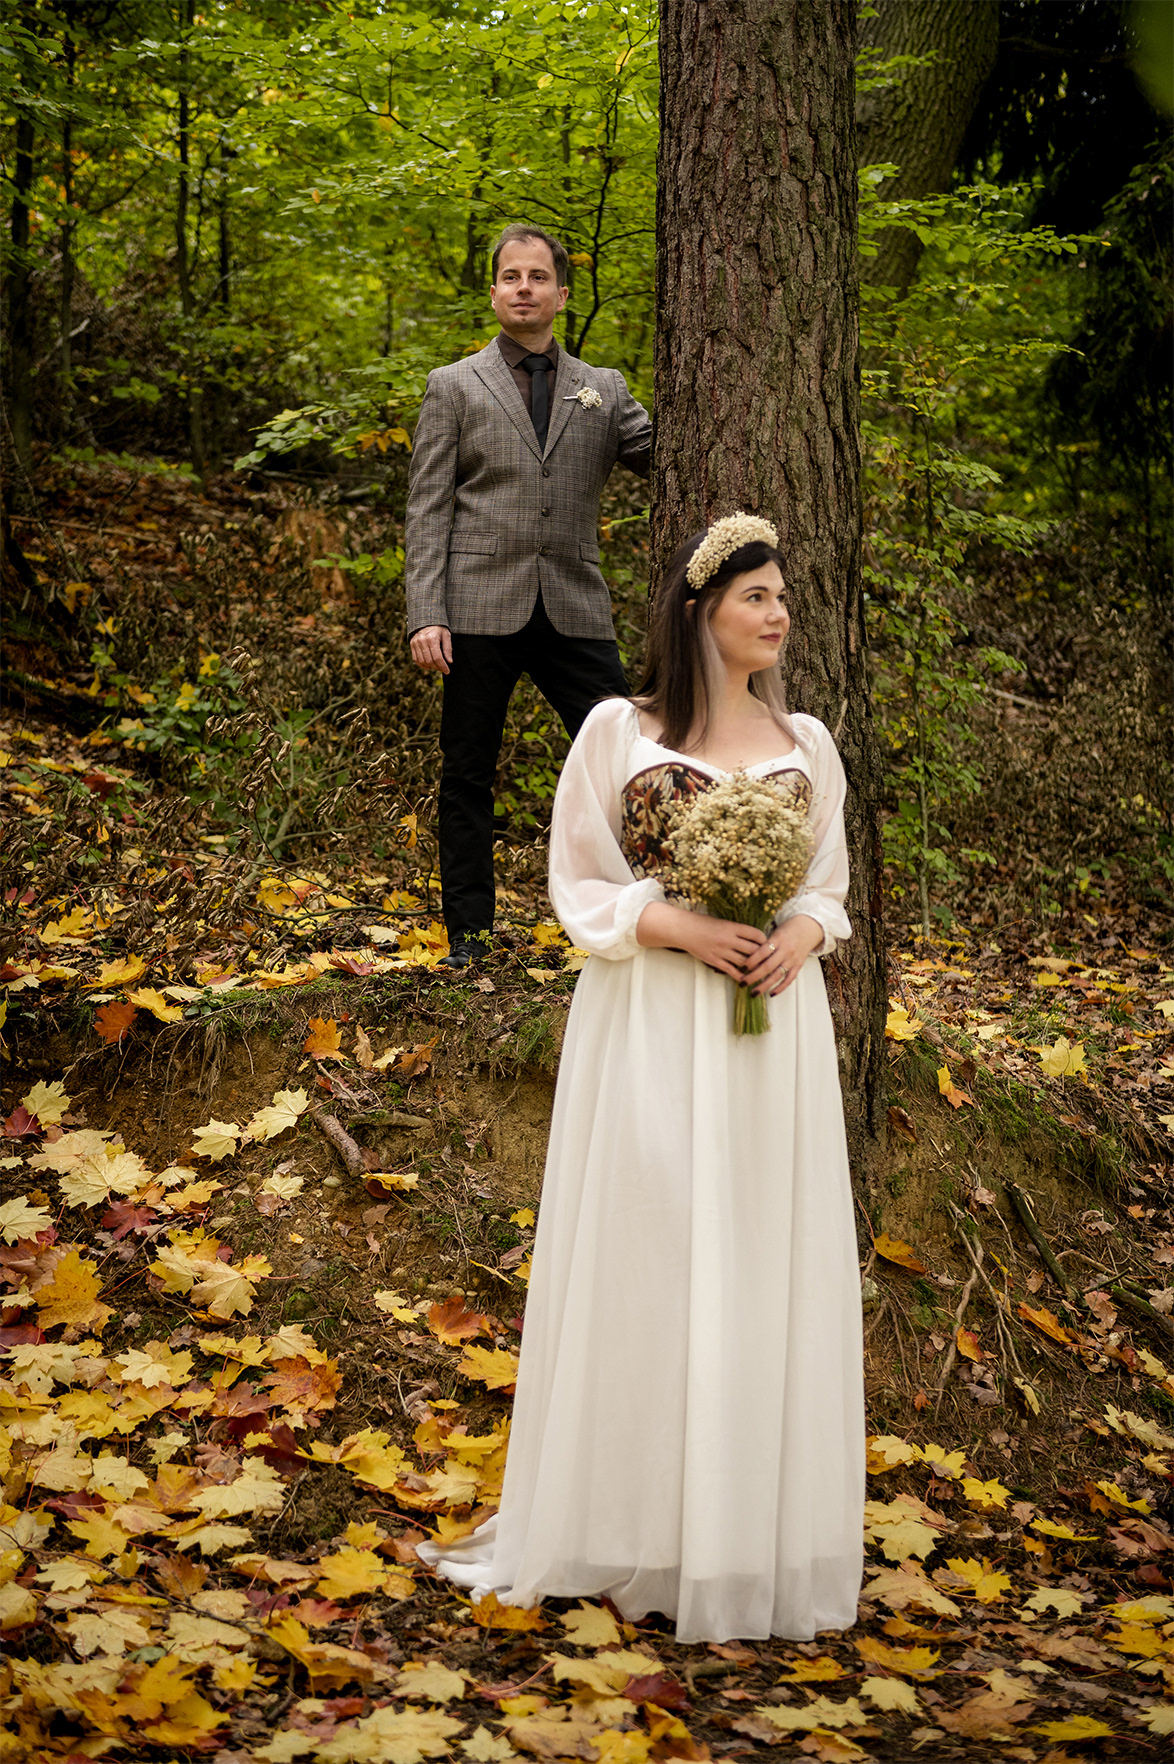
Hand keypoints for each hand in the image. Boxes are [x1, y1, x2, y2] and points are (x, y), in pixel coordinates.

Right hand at [410, 625, 451, 673]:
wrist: (426, 618)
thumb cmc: (438, 627)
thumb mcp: (446, 635)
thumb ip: (448, 648)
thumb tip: (449, 661)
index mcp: (432, 638)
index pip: (437, 657)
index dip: (443, 666)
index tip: (447, 671)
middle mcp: (422, 641)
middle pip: (429, 661)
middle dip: (437, 667)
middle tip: (443, 669)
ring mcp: (415, 643)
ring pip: (422, 661)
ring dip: (430, 667)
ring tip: (437, 667)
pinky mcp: (412, 644)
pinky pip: (416, 659)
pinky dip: (422, 665)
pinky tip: (428, 666)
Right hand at [636, 901, 767, 983]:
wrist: (684, 929)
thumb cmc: (702, 923)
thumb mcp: (721, 922)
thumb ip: (736, 930)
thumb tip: (752, 937)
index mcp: (732, 927)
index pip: (755, 934)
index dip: (764, 939)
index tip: (768, 943)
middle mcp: (729, 939)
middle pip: (753, 950)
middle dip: (762, 954)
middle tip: (768, 958)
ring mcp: (722, 951)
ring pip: (744, 962)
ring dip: (753, 966)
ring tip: (760, 969)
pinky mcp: (714, 961)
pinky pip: (731, 971)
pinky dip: (740, 975)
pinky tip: (745, 978)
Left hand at [742, 914, 822, 995]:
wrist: (809, 928)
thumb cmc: (787, 929)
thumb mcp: (775, 932)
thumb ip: (764, 944)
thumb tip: (748, 957)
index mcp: (778, 939)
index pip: (762, 952)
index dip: (752, 961)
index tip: (742, 968)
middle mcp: (786, 950)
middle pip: (768, 966)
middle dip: (753, 976)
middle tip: (742, 983)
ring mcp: (793, 959)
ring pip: (777, 976)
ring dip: (764, 986)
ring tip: (753, 993)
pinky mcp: (798, 966)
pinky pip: (789, 979)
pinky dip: (780, 988)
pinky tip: (771, 994)